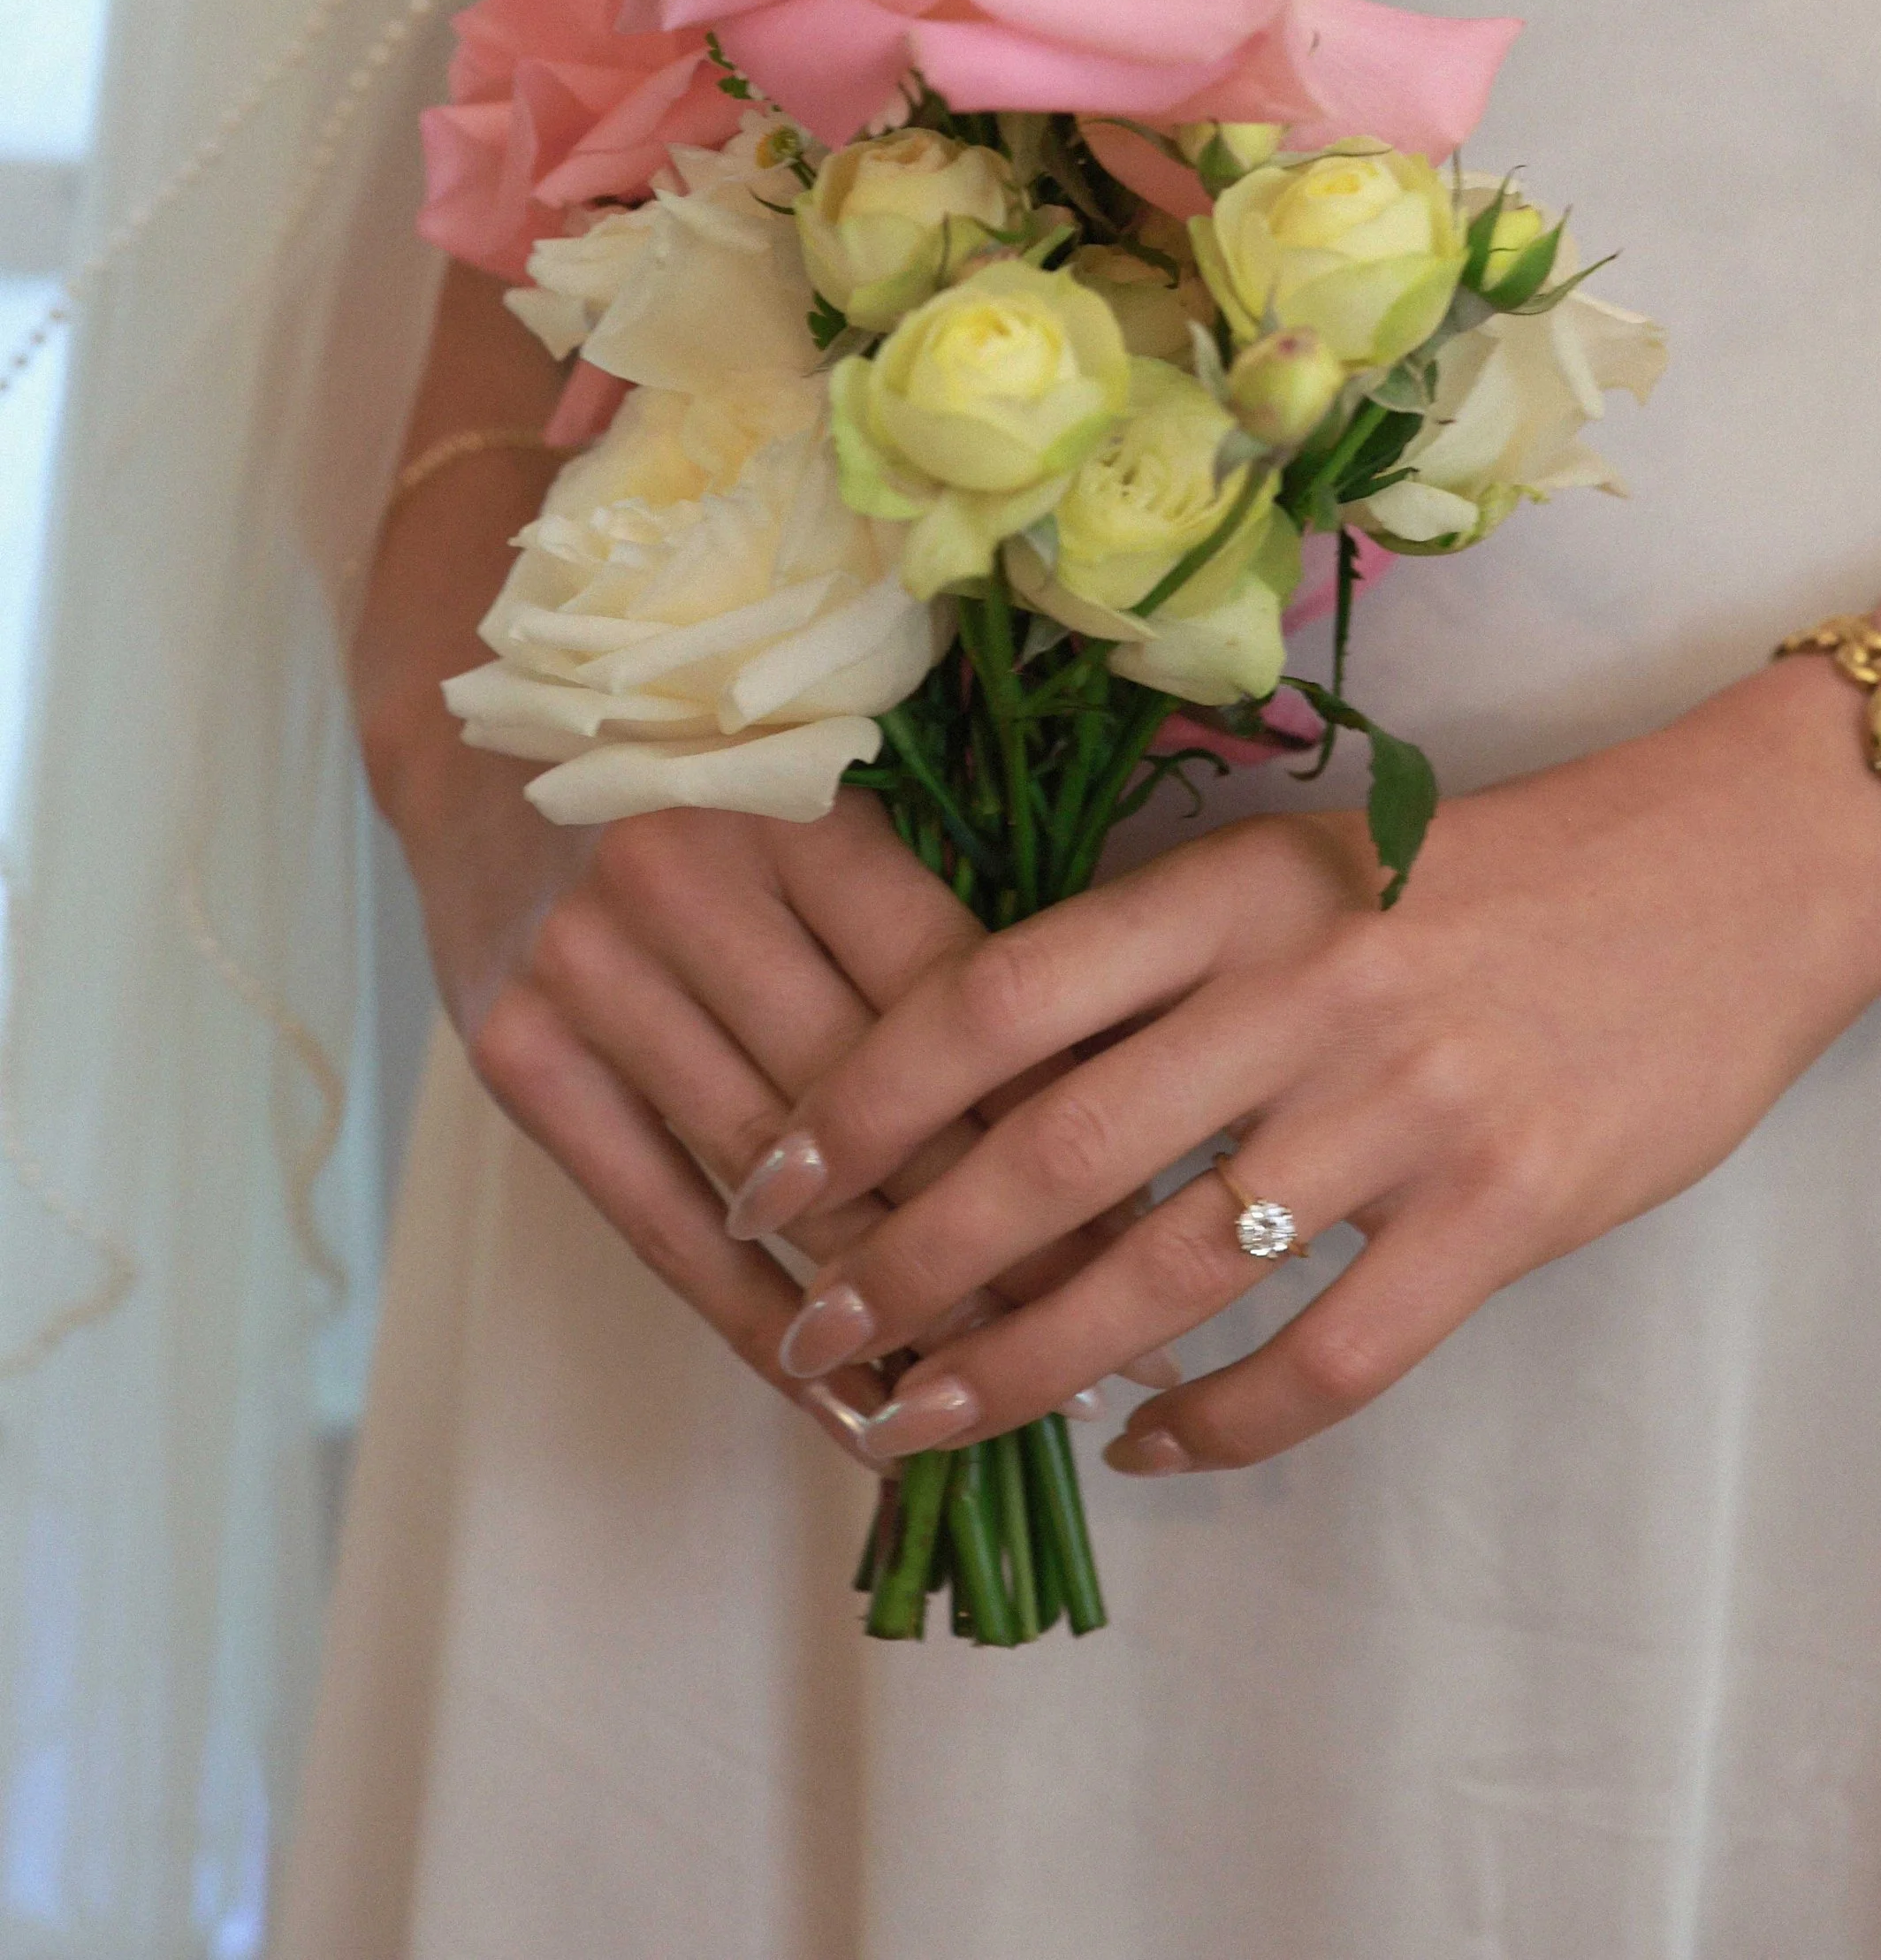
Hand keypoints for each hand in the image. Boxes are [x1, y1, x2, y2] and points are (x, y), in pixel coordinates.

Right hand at [388, 742, 1171, 1470]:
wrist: (483, 734)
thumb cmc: (703, 772)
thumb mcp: (826, 799)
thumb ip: (926, 923)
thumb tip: (1085, 1095)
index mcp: (798, 807)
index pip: (954, 997)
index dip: (1056, 1118)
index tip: (1146, 1216)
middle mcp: (687, 885)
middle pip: (875, 1105)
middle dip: (998, 1234)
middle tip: (1099, 1330)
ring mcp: (591, 976)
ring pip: (777, 1185)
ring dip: (889, 1302)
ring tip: (996, 1388)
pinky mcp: (520, 1058)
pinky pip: (660, 1224)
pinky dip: (756, 1326)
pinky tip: (840, 1400)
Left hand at [735, 661, 1880, 1471]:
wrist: (1730, 875)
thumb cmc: (1494, 874)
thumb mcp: (1310, 868)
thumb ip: (1168, 965)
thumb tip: (984, 1097)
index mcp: (1234, 886)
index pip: (997, 995)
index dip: (863, 1098)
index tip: (771, 1176)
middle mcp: (1302, 989)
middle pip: (1051, 1151)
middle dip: (907, 1261)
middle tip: (813, 1338)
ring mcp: (1406, 1106)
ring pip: (1167, 1272)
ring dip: (1027, 1365)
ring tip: (929, 1419)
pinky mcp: (1504, 1211)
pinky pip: (1329, 1356)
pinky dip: (1220, 1427)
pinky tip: (1151, 1454)